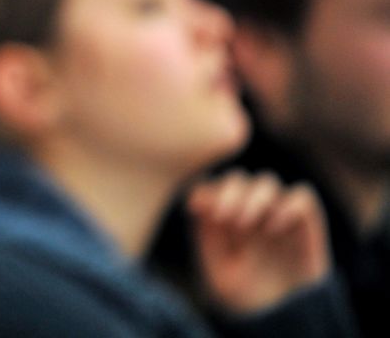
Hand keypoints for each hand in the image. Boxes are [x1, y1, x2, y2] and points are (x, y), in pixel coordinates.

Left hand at [187, 169, 329, 313]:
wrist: (284, 321)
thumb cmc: (245, 297)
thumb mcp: (218, 270)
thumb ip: (207, 234)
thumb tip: (196, 198)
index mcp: (223, 219)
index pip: (212, 188)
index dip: (205, 191)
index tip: (195, 207)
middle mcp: (249, 211)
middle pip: (238, 179)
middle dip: (229, 193)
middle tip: (225, 217)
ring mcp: (277, 214)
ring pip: (266, 181)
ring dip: (253, 196)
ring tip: (245, 224)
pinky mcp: (305, 223)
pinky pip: (302, 196)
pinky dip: (288, 204)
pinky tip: (274, 227)